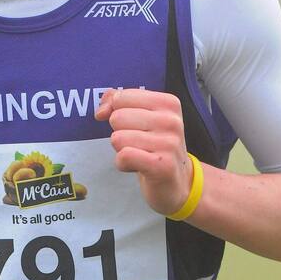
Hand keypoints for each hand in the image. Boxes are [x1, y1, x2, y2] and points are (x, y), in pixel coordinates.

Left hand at [95, 89, 193, 216]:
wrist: (178, 182)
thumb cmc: (155, 146)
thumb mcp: (142, 117)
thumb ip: (118, 103)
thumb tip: (101, 109)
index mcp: (168, 103)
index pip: (122, 97)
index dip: (113, 111)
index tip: (126, 124)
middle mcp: (172, 121)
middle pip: (117, 117)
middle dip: (119, 132)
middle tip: (137, 143)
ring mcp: (169, 143)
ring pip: (118, 138)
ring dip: (121, 150)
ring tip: (139, 155)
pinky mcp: (162, 165)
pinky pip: (124, 156)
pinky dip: (122, 164)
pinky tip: (136, 166)